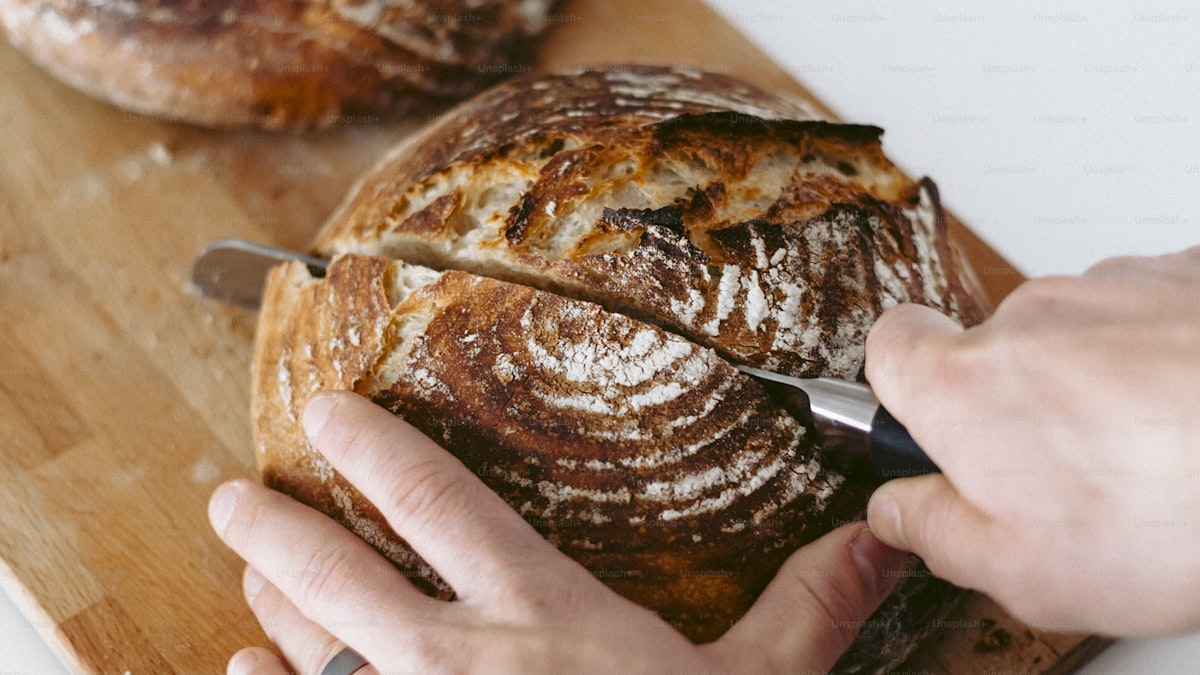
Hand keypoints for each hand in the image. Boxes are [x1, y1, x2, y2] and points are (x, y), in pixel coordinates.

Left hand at [210, 391, 907, 673]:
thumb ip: (805, 606)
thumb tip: (874, 534)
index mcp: (540, 615)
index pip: (439, 500)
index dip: (376, 446)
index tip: (329, 411)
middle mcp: (452, 660)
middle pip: (336, 566)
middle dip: (277, 522)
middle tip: (234, 494)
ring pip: (306, 643)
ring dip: (271, 600)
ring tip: (246, 572)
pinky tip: (243, 670)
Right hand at [864, 245, 1199, 635]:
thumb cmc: (1183, 511)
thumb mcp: (1026, 573)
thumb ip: (936, 533)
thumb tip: (902, 509)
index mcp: (964, 386)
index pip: (889, 344)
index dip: (904, 387)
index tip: (932, 429)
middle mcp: (1029, 316)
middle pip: (993, 350)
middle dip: (1018, 403)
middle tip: (1071, 475)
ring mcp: (1113, 286)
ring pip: (1076, 335)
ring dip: (1097, 382)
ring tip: (1157, 452)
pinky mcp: (1186, 273)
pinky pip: (1149, 315)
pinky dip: (1162, 357)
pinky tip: (1194, 414)